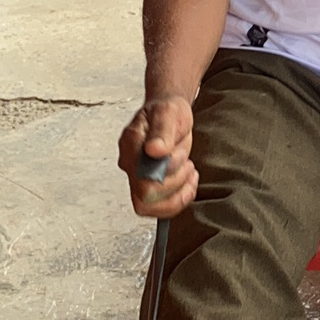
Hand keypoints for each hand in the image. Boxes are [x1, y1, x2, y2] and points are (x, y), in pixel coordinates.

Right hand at [118, 94, 196, 217]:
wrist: (170, 115)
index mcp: (130, 144)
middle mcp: (130, 164)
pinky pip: (160, 207)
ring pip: (149, 206)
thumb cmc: (168, 111)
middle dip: (174, 181)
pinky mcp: (149, 186)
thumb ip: (162, 131)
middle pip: (144, 195)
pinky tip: (189, 182)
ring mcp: (137, 177)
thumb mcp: (169, 112)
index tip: (179, 153)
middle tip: (186, 161)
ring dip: (177, 195)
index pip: (139, 174)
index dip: (165, 171)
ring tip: (189, 172)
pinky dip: (180, 199)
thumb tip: (154, 150)